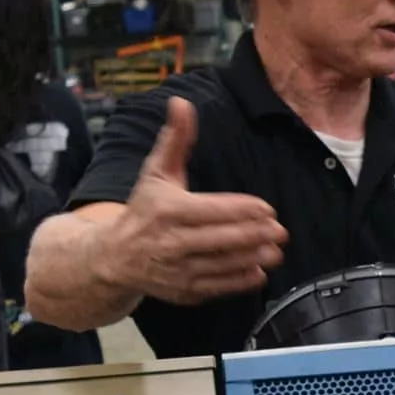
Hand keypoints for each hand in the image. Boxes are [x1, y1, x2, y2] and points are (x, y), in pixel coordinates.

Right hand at [104, 97, 288, 305]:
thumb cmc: (143, 209)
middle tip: (281, 231)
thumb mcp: (156, 171)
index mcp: (167, 210)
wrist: (114, 257)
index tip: (267, 209)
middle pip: (223, 239)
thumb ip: (175, 139)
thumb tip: (182, 102)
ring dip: (255, 258)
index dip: (244, 210)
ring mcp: (177, 270)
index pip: (214, 210)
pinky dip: (240, 281)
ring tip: (277, 251)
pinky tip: (259, 272)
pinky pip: (217, 286)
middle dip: (256, 235)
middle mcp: (171, 242)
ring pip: (224, 264)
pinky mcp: (183, 291)